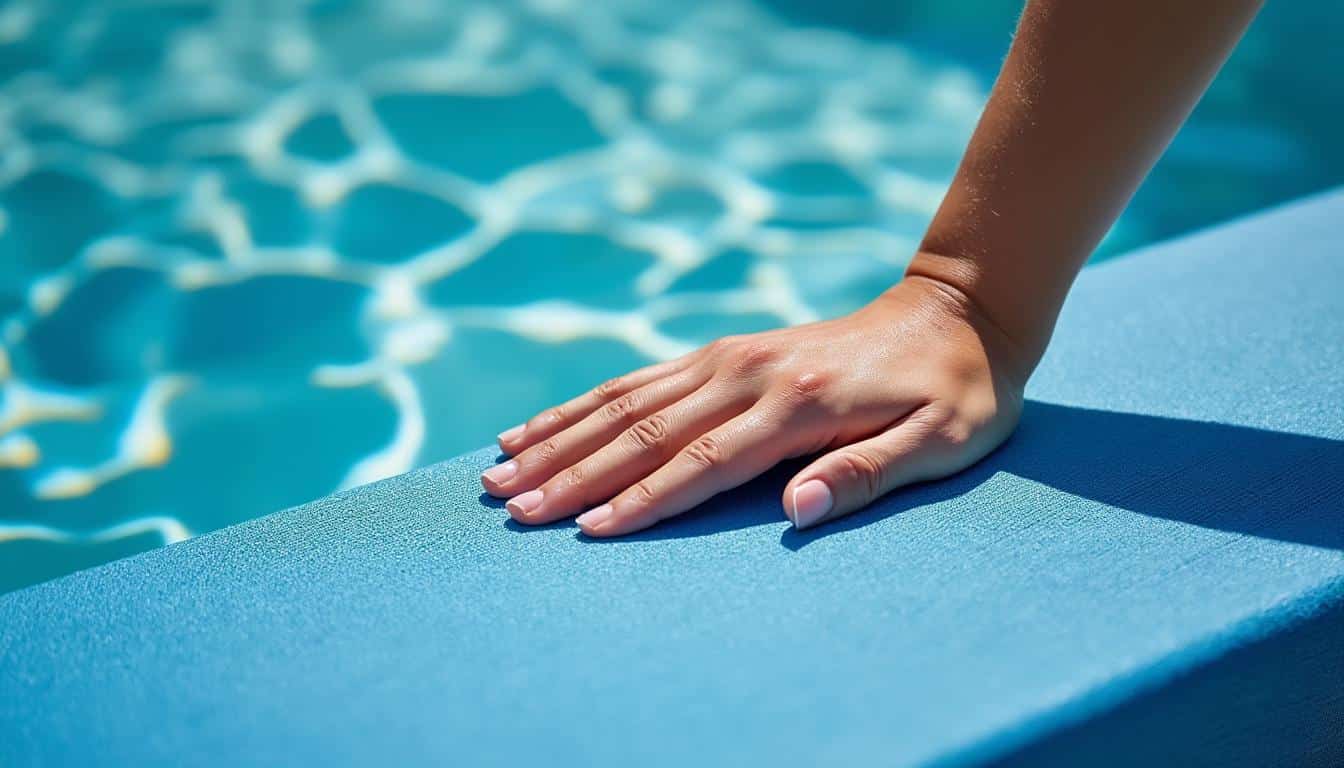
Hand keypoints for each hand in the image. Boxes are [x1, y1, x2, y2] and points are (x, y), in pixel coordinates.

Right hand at [481, 275, 1029, 535]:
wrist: (956, 312)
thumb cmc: (956, 392)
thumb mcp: (941, 442)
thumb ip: (868, 474)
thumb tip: (797, 508)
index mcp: (794, 406)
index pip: (701, 464)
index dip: (643, 502)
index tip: (585, 532)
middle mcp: (747, 375)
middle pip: (643, 431)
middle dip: (572, 473)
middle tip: (509, 507)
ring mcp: (728, 357)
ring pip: (625, 400)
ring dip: (560, 437)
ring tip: (499, 467)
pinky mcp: (721, 350)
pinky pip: (638, 378)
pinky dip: (584, 403)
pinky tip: (544, 424)